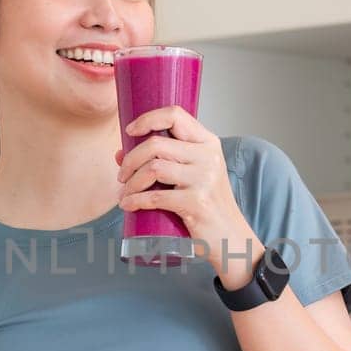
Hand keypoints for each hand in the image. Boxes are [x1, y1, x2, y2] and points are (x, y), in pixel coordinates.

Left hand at [115, 107, 260, 283]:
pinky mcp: (197, 202)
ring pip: (153, 168)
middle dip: (130, 160)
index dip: (147, 119)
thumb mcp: (193, 175)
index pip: (175, 115)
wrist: (232, 236)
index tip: (129, 131)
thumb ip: (162, 161)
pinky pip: (156, 197)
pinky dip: (135, 200)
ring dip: (131, 182)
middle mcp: (208, 156)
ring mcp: (204, 178)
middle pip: (155, 144)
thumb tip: (119, 154)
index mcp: (208, 143)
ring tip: (125, 192)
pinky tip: (128, 204)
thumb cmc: (208, 204)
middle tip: (122, 176)